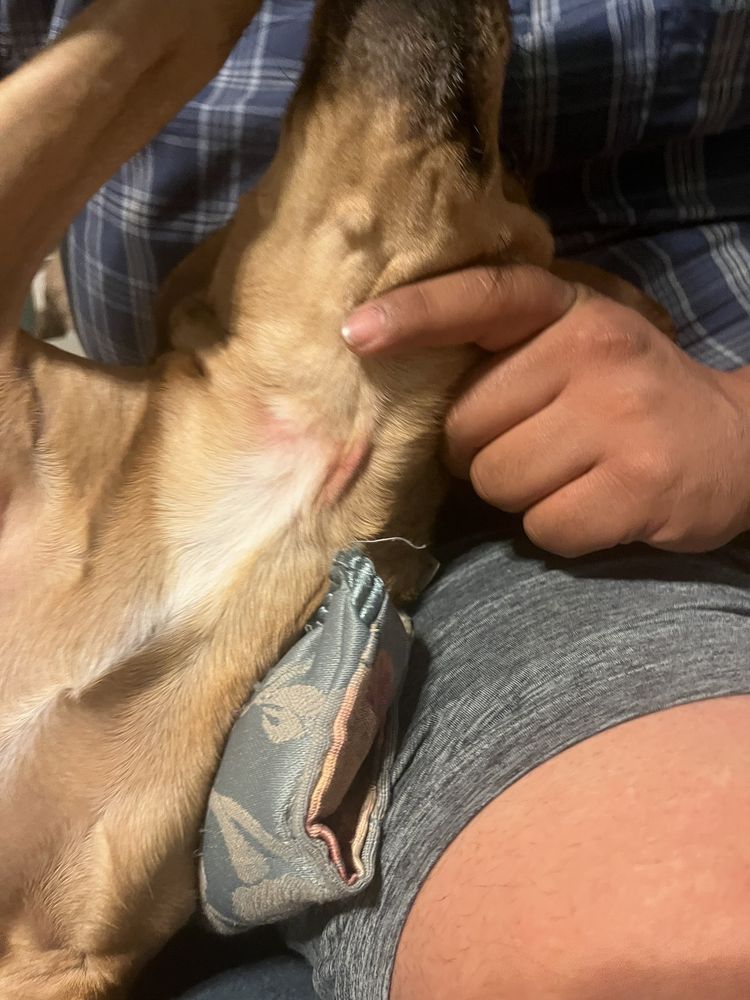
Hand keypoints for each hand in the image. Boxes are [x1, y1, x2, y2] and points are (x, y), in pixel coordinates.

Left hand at [342, 265, 749, 556]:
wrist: (735, 443)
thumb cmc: (628, 396)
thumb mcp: (575, 346)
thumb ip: (505, 351)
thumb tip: (403, 395)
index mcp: (570, 310)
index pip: (481, 299)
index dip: (415, 315)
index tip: (355, 333)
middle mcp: (593, 353)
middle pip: (465, 426)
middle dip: (479, 451)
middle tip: (531, 444)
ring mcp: (619, 420)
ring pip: (496, 481)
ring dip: (517, 494)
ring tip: (568, 473)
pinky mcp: (638, 485)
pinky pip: (542, 528)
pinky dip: (557, 530)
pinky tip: (594, 505)